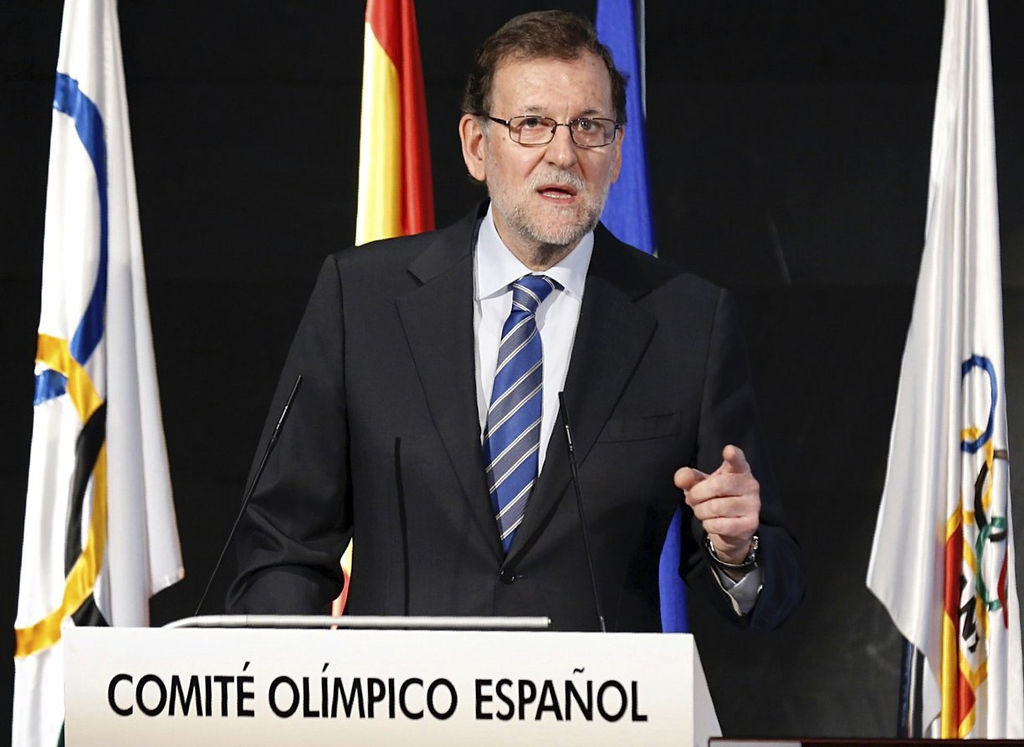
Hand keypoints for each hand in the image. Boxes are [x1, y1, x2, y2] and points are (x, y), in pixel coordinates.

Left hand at [674, 445, 759, 565]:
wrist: (729, 527)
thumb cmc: (714, 498)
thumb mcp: (700, 484)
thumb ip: (688, 478)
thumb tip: (681, 478)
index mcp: (739, 469)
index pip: (737, 460)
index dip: (733, 455)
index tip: (729, 451)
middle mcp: (750, 485)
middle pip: (716, 485)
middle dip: (696, 494)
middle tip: (692, 499)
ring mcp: (753, 505)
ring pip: (715, 507)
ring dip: (701, 512)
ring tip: (703, 511)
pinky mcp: (750, 524)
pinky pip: (719, 525)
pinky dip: (708, 525)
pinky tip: (712, 522)